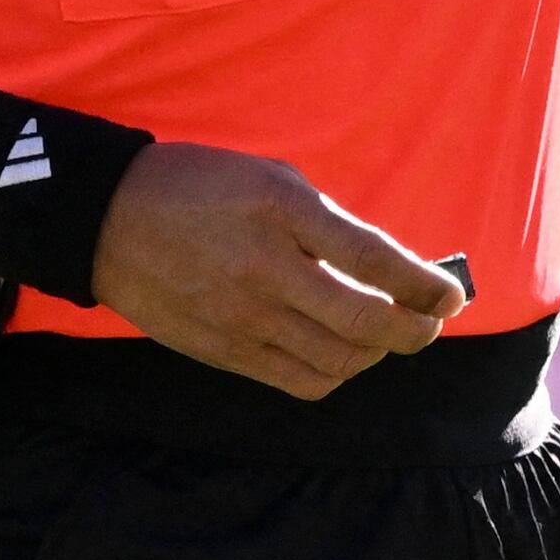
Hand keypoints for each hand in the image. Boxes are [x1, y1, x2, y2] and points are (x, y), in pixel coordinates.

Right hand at [87, 142, 458, 399]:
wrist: (108, 219)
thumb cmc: (201, 187)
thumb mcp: (272, 179)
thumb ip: (328, 223)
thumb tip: (386, 268)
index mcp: (283, 212)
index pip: (374, 259)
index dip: (425, 284)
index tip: (452, 294)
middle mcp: (265, 270)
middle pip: (365, 322)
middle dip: (416, 329)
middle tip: (432, 321)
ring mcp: (242, 318)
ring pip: (338, 361)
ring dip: (378, 354)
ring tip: (388, 335)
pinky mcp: (224, 352)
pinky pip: (300, 381)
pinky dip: (337, 373)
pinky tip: (343, 354)